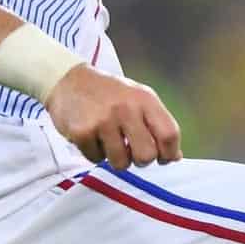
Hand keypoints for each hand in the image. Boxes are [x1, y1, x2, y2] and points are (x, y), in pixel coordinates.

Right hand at [47, 66, 182, 170]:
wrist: (69, 80)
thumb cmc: (109, 94)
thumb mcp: (139, 99)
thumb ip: (159, 125)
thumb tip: (175, 157)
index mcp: (145, 99)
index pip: (169, 135)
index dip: (169, 153)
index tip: (163, 157)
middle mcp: (126, 108)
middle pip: (147, 156)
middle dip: (141, 160)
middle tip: (132, 151)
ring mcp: (103, 120)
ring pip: (121, 163)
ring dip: (116, 158)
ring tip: (109, 141)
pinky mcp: (82, 132)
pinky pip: (96, 159)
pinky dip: (95, 153)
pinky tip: (92, 136)